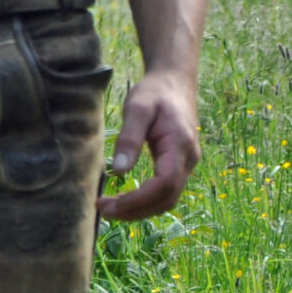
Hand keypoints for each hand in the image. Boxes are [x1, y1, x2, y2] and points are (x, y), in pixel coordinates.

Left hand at [96, 67, 200, 220]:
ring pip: (168, 199)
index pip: (164, 184)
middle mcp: (189, 159)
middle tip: (103, 209)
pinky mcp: (180, 165)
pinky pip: (167, 191)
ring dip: (141, 209)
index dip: (139, 200)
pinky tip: (126, 199)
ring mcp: (187, 163)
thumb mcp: (137, 108)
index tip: (110, 204)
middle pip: (167, 199)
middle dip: (136, 210)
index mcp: (180, 145)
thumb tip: (118, 171)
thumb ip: (129, 138)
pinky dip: (147, 201)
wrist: (174, 82)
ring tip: (110, 208)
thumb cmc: (154, 92)